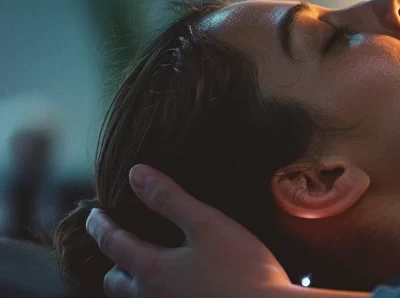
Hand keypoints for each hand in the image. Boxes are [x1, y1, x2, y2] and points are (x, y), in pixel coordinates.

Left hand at [85, 164, 291, 297]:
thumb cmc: (243, 268)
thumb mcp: (208, 225)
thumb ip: (170, 199)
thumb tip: (135, 174)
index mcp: (152, 270)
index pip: (112, 243)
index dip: (99, 225)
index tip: (94, 213)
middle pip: (115, 282)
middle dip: (114, 261)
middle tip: (120, 243)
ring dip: (133, 282)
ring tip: (146, 266)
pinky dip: (156, 294)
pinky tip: (176, 286)